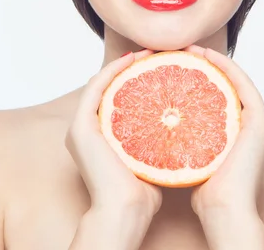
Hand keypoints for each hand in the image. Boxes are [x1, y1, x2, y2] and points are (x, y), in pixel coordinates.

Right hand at [65, 50, 162, 228]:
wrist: (125, 211)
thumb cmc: (141, 191)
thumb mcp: (151, 157)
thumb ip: (156, 139)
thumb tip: (183, 121)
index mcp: (99, 136)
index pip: (117, 97)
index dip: (135, 78)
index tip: (160, 66)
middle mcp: (86, 128)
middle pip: (109, 87)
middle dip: (131, 67)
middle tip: (155, 54)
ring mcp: (80, 126)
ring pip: (101, 82)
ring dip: (123, 64)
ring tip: (147, 52)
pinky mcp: (81, 125)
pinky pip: (96, 87)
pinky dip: (113, 70)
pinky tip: (132, 60)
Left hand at [184, 45, 263, 242]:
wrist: (224, 211)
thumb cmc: (207, 192)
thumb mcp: (196, 156)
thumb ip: (191, 137)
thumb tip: (163, 122)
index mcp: (245, 132)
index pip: (223, 95)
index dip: (204, 76)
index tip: (179, 64)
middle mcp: (257, 124)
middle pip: (231, 84)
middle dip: (208, 65)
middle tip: (184, 51)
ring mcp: (262, 121)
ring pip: (237, 79)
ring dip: (215, 60)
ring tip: (192, 48)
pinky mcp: (261, 120)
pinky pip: (241, 83)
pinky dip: (225, 66)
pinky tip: (206, 56)